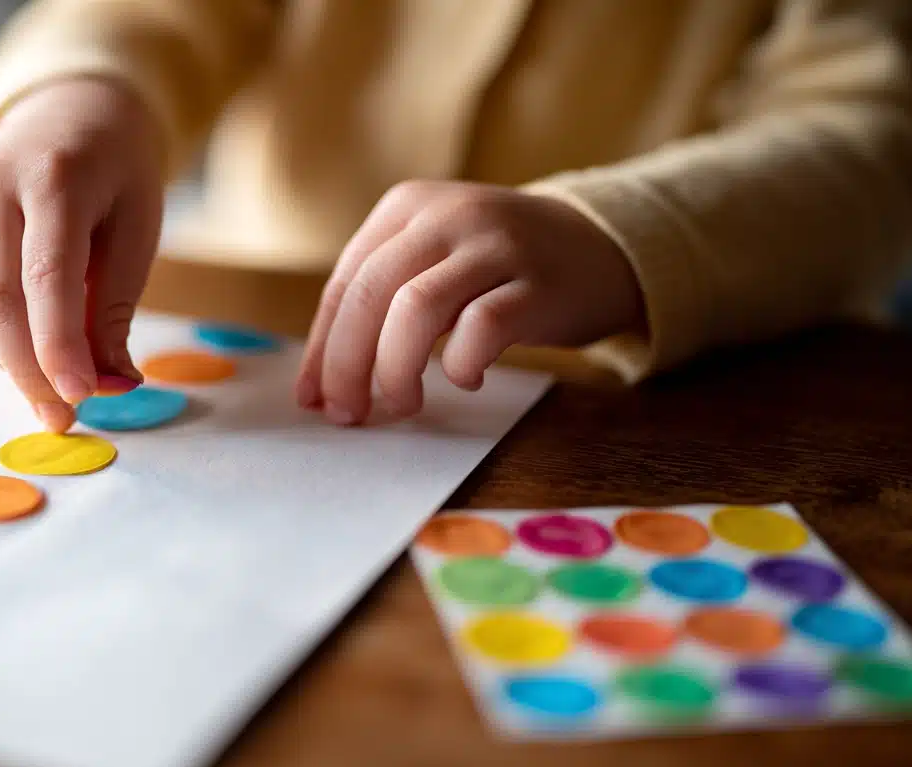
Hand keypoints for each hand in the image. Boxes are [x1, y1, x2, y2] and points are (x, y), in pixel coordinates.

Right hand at [0, 78, 164, 430]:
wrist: (68, 114)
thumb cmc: (113, 177)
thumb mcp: (136, 230)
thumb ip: (115, 307)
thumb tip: (108, 385)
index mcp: (53, 176)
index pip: (46, 277)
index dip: (58, 346)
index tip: (80, 397)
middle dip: (28, 369)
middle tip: (62, 416)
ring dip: (4, 363)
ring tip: (46, 391)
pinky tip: (18, 352)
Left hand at [297, 181, 642, 423]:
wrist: (599, 246)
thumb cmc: (497, 271)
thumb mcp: (432, 262)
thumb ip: (379, 308)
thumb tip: (318, 389)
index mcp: (405, 207)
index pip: (345, 285)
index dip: (322, 350)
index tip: (313, 400)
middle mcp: (445, 216)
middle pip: (370, 297)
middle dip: (347, 367)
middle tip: (350, 414)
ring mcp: (493, 244)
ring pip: (416, 310)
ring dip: (396, 370)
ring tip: (403, 403)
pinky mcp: (536, 283)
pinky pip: (480, 330)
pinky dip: (462, 365)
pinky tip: (467, 377)